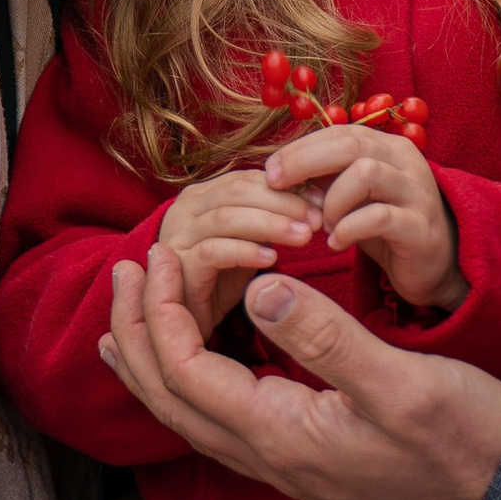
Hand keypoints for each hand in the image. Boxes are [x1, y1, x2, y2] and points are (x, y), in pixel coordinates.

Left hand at [100, 242, 500, 499]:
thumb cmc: (467, 444)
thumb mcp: (401, 382)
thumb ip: (325, 339)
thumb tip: (258, 288)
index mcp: (282, 436)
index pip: (187, 372)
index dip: (159, 311)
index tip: (155, 254)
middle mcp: (272, 458)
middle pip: (170, 402)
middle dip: (135, 336)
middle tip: (120, 272)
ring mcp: (289, 465)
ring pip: (192, 417)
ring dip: (154, 362)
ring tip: (128, 321)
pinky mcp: (309, 459)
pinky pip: (224, 421)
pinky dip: (193, 382)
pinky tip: (202, 361)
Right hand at [157, 162, 315, 328]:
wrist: (187, 321)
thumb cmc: (221, 279)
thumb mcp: (249, 242)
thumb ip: (270, 220)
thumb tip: (312, 203)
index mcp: (204, 194)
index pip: (248, 177)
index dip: (287, 186)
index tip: (321, 201)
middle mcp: (187, 208)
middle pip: (238, 191)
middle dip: (282, 202)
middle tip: (317, 218)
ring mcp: (179, 235)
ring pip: (226, 217)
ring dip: (270, 224)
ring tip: (304, 236)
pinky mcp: (179, 266)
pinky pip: (213, 252)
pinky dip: (245, 251)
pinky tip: (273, 259)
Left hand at [265, 122, 464, 310]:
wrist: (435, 263)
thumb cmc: (387, 225)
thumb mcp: (354, 196)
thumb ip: (326, 179)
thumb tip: (280, 171)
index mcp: (388, 146)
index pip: (339, 131)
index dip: (300, 147)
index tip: (270, 169)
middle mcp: (405, 160)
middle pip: (350, 143)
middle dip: (305, 161)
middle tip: (278, 185)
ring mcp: (416, 192)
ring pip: (365, 173)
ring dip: (332, 200)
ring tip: (323, 224)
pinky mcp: (420, 227)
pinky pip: (378, 217)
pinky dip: (349, 229)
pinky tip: (337, 243)